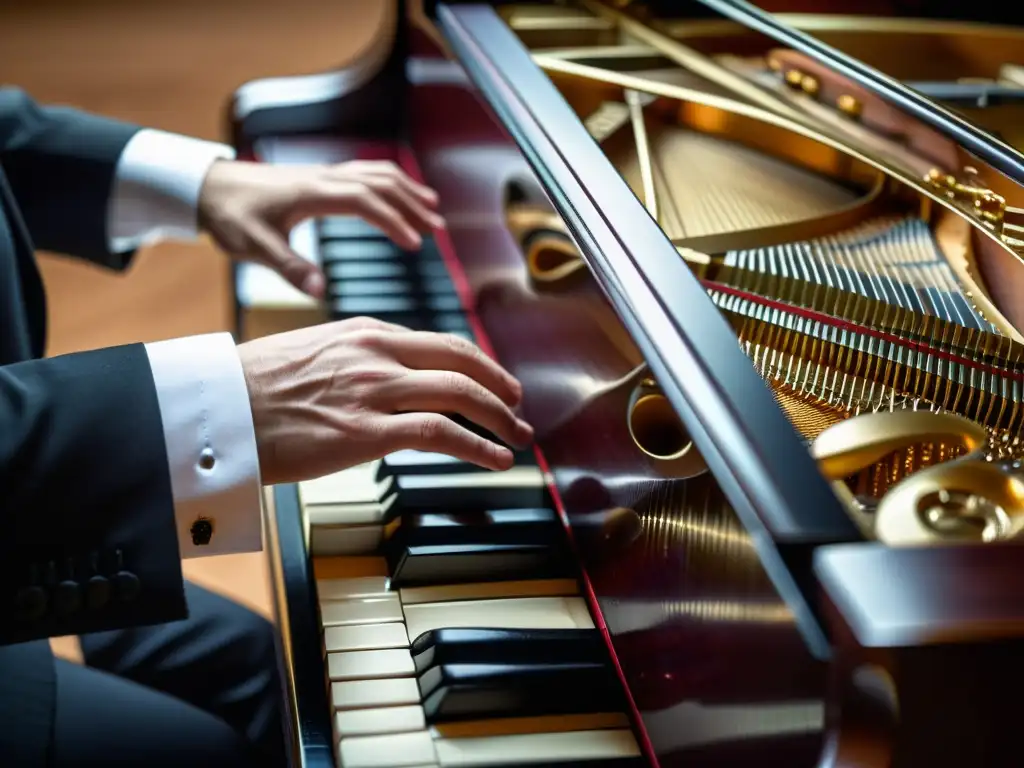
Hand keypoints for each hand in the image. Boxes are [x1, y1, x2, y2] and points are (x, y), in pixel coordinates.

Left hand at [198, 159, 443, 298]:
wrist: (210, 187)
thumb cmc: (231, 217)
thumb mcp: (255, 248)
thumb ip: (290, 268)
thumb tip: (321, 291)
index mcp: (312, 194)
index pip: (364, 202)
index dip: (392, 221)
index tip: (414, 243)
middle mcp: (323, 177)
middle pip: (379, 183)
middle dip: (411, 204)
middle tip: (437, 229)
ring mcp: (324, 173)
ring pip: (376, 173)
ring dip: (406, 190)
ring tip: (432, 210)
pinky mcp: (322, 176)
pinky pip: (365, 172)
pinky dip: (390, 181)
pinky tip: (401, 193)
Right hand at [237, 317, 533, 484]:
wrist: (214, 407)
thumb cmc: (252, 386)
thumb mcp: (313, 352)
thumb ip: (354, 359)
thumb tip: (381, 378)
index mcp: (365, 332)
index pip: (439, 343)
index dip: (477, 363)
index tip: (493, 381)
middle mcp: (377, 353)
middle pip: (461, 360)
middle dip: (500, 386)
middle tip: (518, 406)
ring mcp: (374, 390)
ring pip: (460, 393)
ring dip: (500, 417)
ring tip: (517, 436)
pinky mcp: (366, 432)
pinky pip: (440, 434)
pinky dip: (477, 446)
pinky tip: (495, 458)